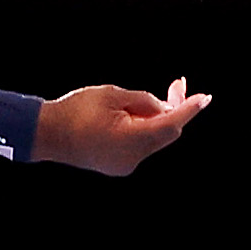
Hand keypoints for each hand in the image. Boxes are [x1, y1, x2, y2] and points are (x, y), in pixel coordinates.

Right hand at [30, 84, 209, 177]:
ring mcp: (125, 164)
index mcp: (131, 139)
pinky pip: (140, 145)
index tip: (205, 97)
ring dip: (155, 118)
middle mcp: (133, 157)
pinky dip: (143, 129)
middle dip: (173, 109)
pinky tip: (132, 114)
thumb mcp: (112, 94)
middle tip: (177, 84)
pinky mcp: (118, 165)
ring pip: (154, 139)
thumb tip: (162, 108)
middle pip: (166, 133)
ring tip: (137, 99)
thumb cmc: (75, 110)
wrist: (45, 134)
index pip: (170, 123)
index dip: (189, 109)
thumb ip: (143, 100)